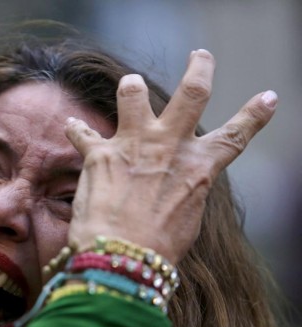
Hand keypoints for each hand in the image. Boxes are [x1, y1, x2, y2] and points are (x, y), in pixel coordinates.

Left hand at [65, 49, 277, 262]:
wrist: (122, 257)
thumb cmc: (157, 248)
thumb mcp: (187, 219)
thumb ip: (186, 190)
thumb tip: (181, 184)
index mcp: (198, 168)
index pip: (235, 135)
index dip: (255, 115)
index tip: (269, 98)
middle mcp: (169, 147)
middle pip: (192, 93)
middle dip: (200, 69)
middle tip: (201, 57)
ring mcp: (133, 145)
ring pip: (134, 94)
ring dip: (132, 86)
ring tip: (131, 84)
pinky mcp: (100, 154)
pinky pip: (83, 133)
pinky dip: (76, 129)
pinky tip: (71, 125)